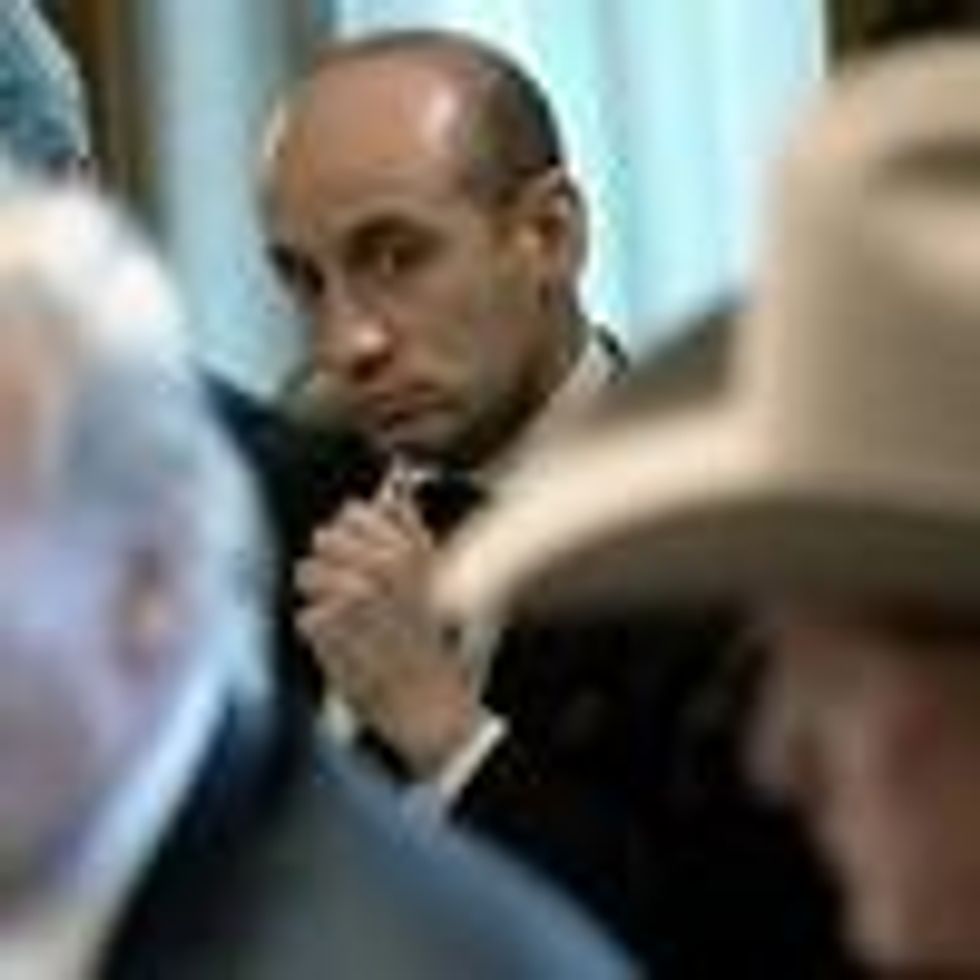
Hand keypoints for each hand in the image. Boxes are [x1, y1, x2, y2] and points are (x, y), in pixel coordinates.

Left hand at [295, 466, 483, 777]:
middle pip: (323, 540)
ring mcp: (349, 591)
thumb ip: (409, 532)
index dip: (350, 537)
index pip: (353, 513)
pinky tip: (344, 648)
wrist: (426, 701)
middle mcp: (379, 563)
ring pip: (306, 573)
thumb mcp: (432, 580)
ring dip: (319, 598)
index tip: (359, 561)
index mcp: (405, 547)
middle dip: (330, 566)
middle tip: (352, 601)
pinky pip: (305, 616)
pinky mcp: (326, 622)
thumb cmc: (428, 645)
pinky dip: (319, 635)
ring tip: (347, 626)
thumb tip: (391, 497)